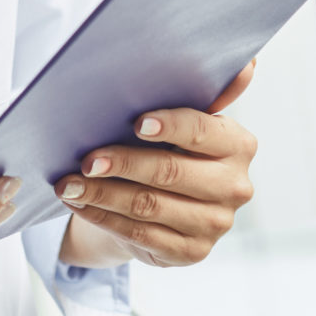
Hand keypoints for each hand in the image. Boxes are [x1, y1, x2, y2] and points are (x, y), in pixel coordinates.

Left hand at [55, 61, 256, 267]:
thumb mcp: (184, 120)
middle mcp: (234, 187)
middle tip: (85, 159)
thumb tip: (247, 63)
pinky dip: (104, 218)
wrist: (165, 204)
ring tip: (68, 184)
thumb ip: (208, 93)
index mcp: (239, 145)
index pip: (203, 131)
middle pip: (171, 172)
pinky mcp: (191, 252)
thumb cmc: (171, 148)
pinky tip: (80, 205)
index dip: (170, 126)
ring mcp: (215, 224)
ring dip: (102, 194)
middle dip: (123, 164)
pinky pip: (140, 235)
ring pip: (149, 206)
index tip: (136, 122)